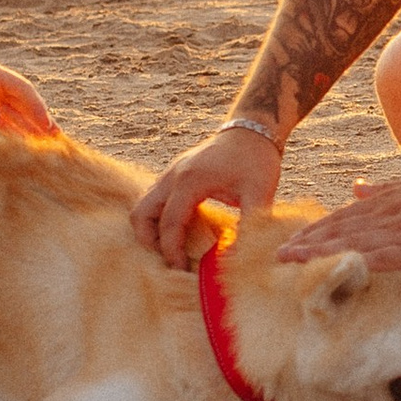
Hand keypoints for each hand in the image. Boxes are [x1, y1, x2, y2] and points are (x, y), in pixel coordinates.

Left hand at [0, 46, 57, 137]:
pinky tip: (22, 145)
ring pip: (14, 114)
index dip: (36, 106)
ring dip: (30, 128)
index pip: (21, 88)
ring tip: (45, 146)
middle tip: (57, 140)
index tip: (47, 124)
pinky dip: (12, 132)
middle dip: (40, 120)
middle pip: (23, 103)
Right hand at [131, 125, 282, 264]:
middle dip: (150, 242)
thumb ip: (248, 226)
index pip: (169, 224)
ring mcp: (171, 173)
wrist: (253, 129)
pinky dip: (159, 219)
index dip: (172, 252)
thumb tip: (236, 259)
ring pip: (144, 206)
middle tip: (171, 260)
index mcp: (189, 181)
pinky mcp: (176, 174)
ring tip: (175, 249)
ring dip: (152, 230)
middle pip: (140, 214)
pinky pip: (155, 200)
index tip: (182, 271)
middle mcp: (173, 176)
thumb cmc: (257, 160)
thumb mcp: (259, 193)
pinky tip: (183, 231)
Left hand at [277, 170, 400, 272]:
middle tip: (280, 255)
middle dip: (308, 242)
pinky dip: (355, 263)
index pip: (343, 217)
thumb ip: (383, 188)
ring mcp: (399, 232)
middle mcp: (386, 215)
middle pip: (339, 230)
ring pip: (351, 243)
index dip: (316, 229)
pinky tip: (336, 270)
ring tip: (294, 261)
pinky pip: (379, 259)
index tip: (294, 240)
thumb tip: (355, 188)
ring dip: (320, 253)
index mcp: (386, 201)